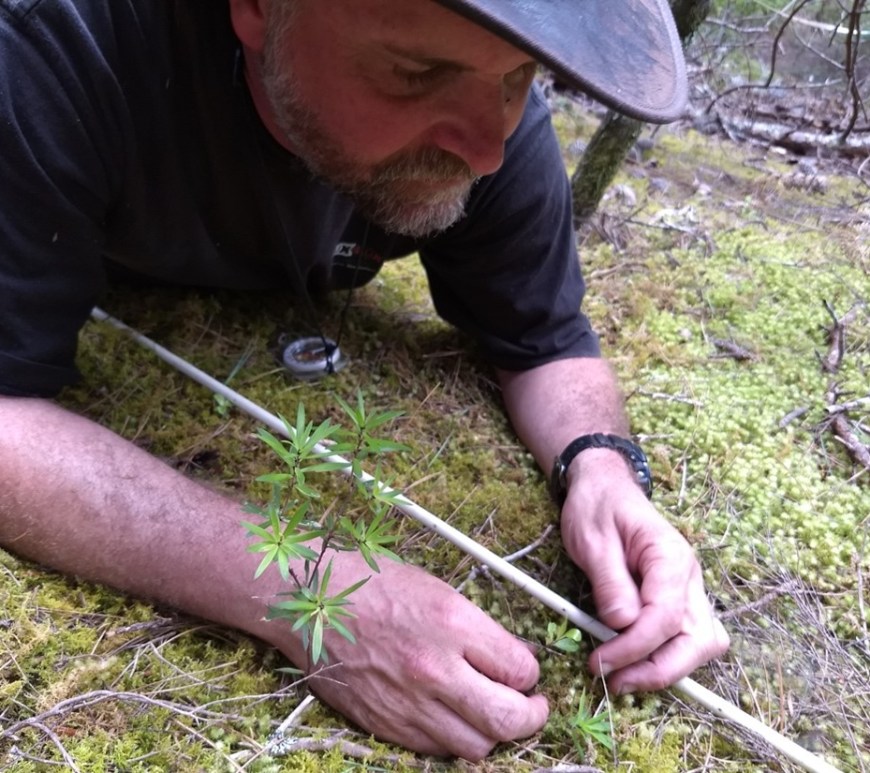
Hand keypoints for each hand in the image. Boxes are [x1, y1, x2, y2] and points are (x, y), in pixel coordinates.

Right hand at [275, 554, 548, 759]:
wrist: (311, 603)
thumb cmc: (373, 584)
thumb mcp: (437, 589)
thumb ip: (477, 628)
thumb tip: (512, 658)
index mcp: (452, 622)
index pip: (520, 668)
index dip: (531, 672)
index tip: (527, 670)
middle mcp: (435, 668)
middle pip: (507, 718)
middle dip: (531, 716)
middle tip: (534, 706)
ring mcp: (409, 702)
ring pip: (476, 744)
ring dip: (492, 731)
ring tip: (493, 714)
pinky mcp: (386, 724)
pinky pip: (437, 749)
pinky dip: (454, 737)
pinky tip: (453, 717)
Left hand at [560, 451, 728, 693]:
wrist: (603, 487)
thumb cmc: (597, 507)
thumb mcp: (592, 540)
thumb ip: (610, 582)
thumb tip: (622, 624)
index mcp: (671, 557)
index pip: (666, 616)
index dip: (635, 647)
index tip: (600, 662)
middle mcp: (690, 577)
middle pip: (698, 640)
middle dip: (659, 669)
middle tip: (616, 682)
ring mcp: (688, 590)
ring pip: (701, 645)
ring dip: (666, 669)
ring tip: (623, 679)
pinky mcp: (677, 600)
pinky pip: (686, 639)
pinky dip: (666, 658)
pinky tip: (634, 664)